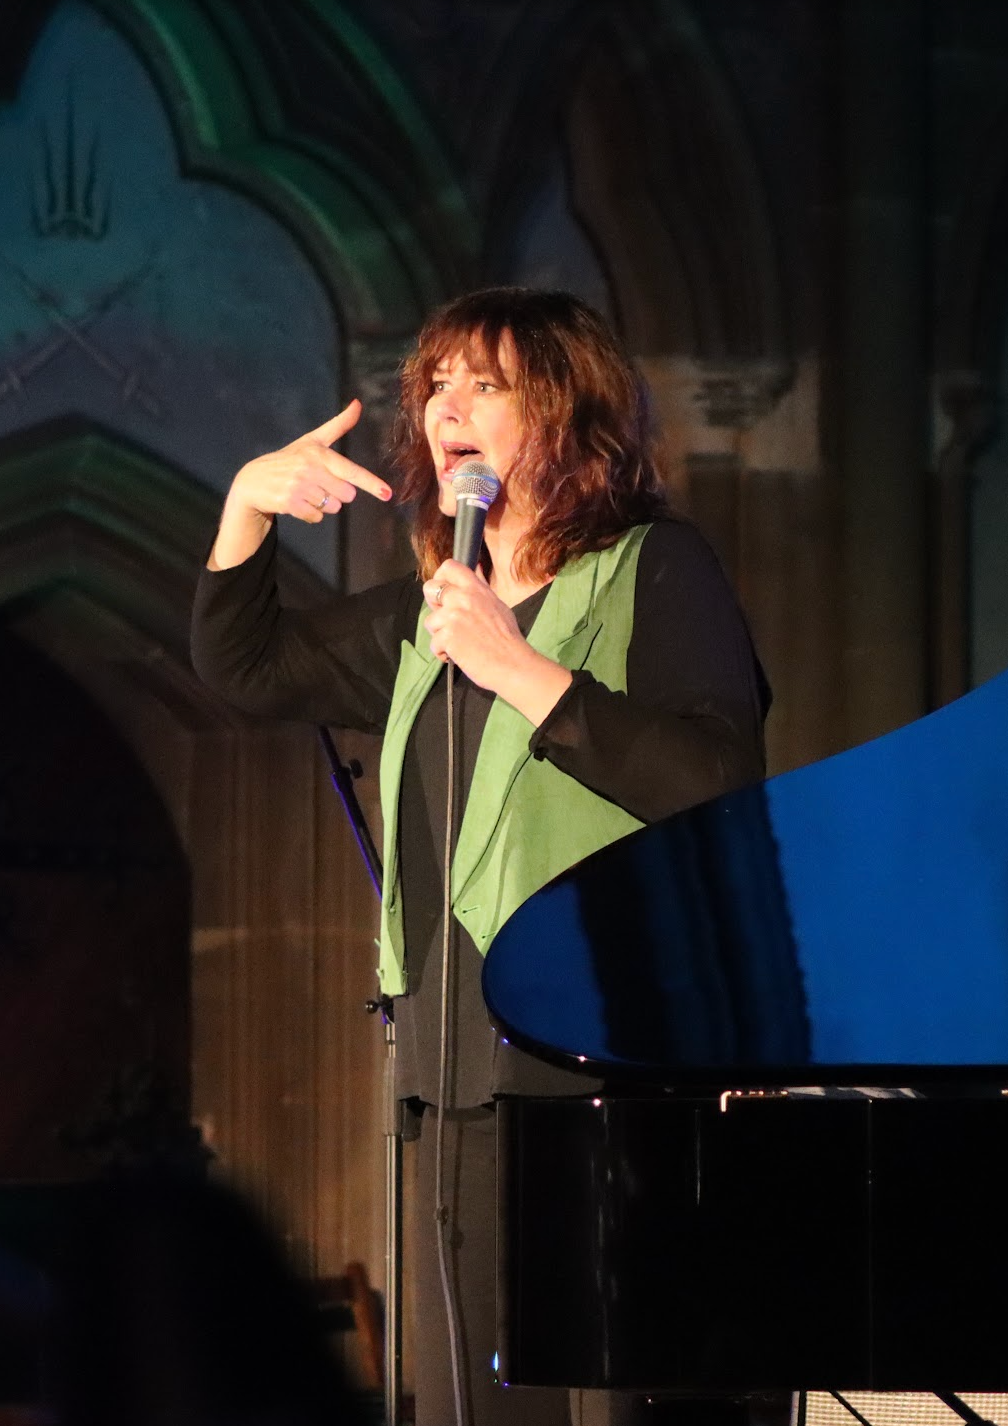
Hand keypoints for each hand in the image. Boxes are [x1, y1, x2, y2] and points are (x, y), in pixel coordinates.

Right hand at [210, 401, 391, 568]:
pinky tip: (297, 502)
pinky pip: (317, 517)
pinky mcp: (290, 503)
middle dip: (337, 494)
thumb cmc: (289, 460)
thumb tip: (358, 403)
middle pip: (346, 495)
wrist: (254, 480)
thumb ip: (338, 425)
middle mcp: (309, 469)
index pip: (351, 471)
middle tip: (318, 484)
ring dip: (322, 505)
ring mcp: (299, 486)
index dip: (371, 483)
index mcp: (319, 453)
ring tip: (305, 492)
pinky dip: (310, 514)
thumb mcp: (313, 440)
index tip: (387, 494)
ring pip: (332, 508)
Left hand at [423, 561, 572, 724]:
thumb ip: (480, 590)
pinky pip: (434, 643)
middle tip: (445, 620)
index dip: (440, 578)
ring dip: (440, 635)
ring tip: (458, 644)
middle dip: (433, 605)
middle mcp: (463, 598)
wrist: (512, 664)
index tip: (443, 592)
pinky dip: (443, 653)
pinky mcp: (448, 636)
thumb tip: (475, 569)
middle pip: (430, 588)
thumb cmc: (508, 639)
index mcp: (477, 589)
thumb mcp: (497, 605)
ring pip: (430, 621)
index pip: (449, 566)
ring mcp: (454, 616)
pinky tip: (458, 656)